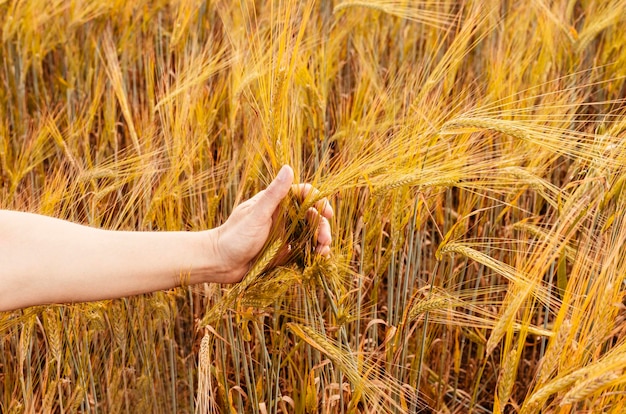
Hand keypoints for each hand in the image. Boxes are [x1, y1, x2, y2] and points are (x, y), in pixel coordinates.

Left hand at [212, 165, 332, 283]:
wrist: (220, 263)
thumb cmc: (234, 236)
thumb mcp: (256, 215)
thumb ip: (273, 194)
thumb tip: (288, 167)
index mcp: (276, 203)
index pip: (303, 195)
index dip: (318, 201)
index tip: (327, 213)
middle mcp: (282, 217)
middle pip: (311, 216)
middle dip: (322, 227)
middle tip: (325, 240)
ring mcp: (283, 235)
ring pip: (309, 234)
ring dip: (320, 241)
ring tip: (323, 253)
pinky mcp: (283, 252)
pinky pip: (303, 250)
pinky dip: (313, 253)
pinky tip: (318, 260)